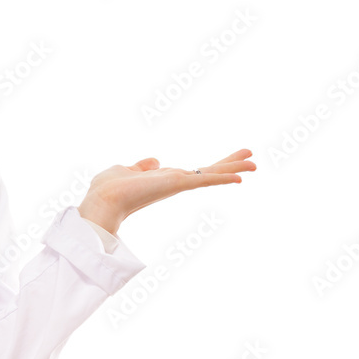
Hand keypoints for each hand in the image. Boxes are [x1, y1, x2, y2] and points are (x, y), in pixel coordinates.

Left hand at [77, 149, 255, 234]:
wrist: (102, 200)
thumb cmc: (108, 188)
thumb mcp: (126, 170)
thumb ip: (142, 167)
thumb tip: (155, 161)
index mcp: (165, 180)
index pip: (194, 172)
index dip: (212, 167)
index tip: (228, 162)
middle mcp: (175, 183)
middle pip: (208, 173)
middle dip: (230, 165)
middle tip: (253, 158)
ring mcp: (177, 185)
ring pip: (211, 175)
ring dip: (233, 168)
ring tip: (255, 163)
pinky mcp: (176, 185)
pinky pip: (203, 180)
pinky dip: (221, 177)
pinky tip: (239, 177)